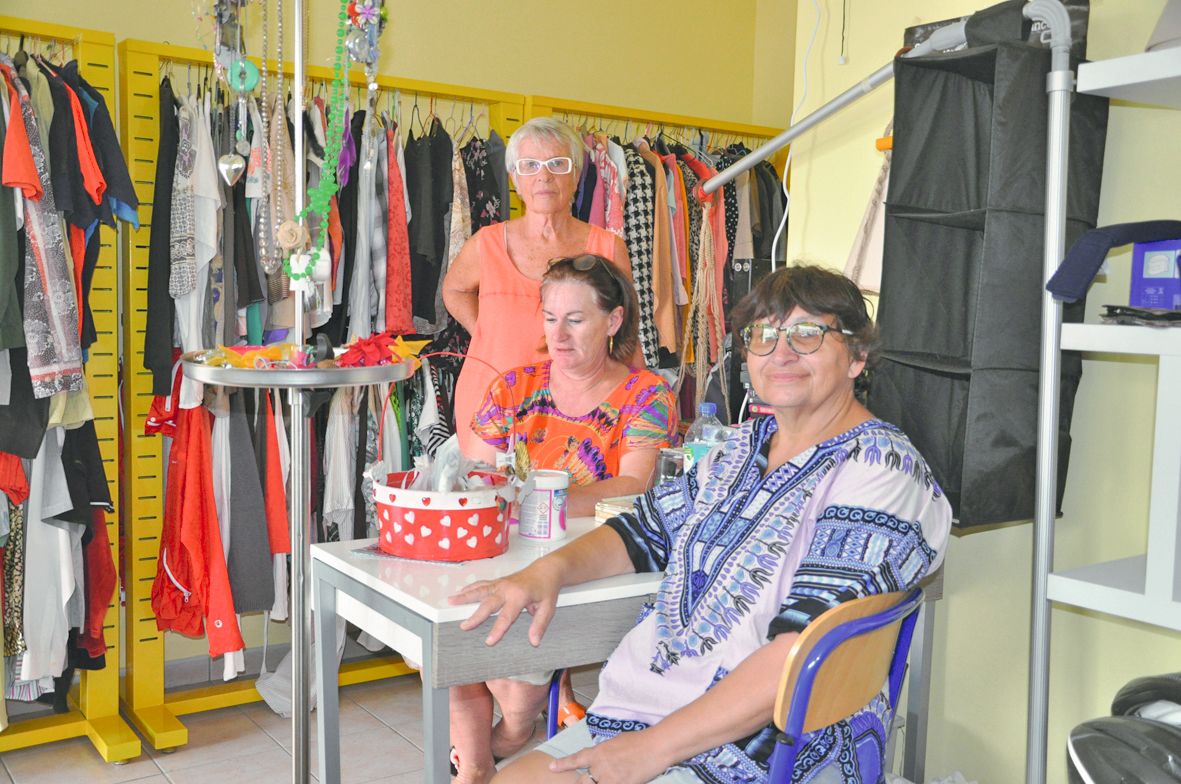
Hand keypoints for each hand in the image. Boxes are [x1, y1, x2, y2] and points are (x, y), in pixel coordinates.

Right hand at [447, 562, 560, 646]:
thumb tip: (534, 641)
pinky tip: (460, 593)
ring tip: (451, 601)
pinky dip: (469, 589)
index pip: (507, 616)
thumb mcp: (548, 608)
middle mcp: (507, 588)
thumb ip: (539, 625)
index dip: (498, 630)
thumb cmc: (547, 589)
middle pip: (488, 604)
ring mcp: (501, 584)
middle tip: (464, 626)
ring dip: (465, 596)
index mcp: (520, 596)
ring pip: (480, 590)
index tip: (489, 641)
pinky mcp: (498, 582)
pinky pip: (481, 585)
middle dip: (476, 616)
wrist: (547, 570)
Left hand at [549, 730, 669, 783]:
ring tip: (611, 778)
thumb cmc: (639, 741)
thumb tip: (601, 760)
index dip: (563, 765)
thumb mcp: (616, 742)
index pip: (576, 760)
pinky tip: (619, 781)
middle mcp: (600, 766)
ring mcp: (610, 778)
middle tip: (587, 782)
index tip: (551, 768)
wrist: (655, 746)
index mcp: (598, 752)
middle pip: (583, 783)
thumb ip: (605, 753)